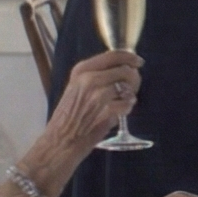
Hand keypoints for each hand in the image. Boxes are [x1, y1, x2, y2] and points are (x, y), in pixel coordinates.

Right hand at [30, 51, 142, 179]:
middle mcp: (89, 78)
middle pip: (124, 70)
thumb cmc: (68, 117)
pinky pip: (127, 104)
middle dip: (134, 79)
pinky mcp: (104, 111)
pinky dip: (127, 108)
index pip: (113, 55)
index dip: (130, 57)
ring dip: (130, 95)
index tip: (138, 62)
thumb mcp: (77, 89)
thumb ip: (98, 77)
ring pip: (127, 87)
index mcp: (81, 70)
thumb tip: (124, 70)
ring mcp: (97, 94)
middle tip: (131, 89)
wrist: (59, 141)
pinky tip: (119, 113)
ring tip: (123, 103)